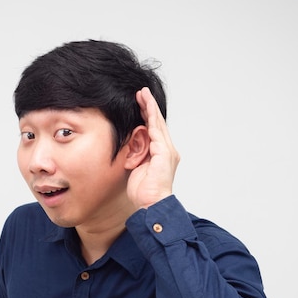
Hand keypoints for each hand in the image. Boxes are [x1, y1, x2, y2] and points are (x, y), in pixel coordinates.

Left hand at [127, 87, 179, 209]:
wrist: (152, 205)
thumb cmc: (144, 192)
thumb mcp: (137, 169)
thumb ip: (136, 156)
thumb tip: (129, 147)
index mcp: (162, 154)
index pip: (154, 130)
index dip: (146, 116)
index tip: (139, 104)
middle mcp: (168, 150)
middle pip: (158, 123)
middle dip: (149, 107)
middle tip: (141, 93)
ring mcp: (167, 151)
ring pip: (158, 123)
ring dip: (150, 107)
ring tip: (142, 94)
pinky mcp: (164, 153)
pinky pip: (156, 131)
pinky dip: (151, 118)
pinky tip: (145, 108)